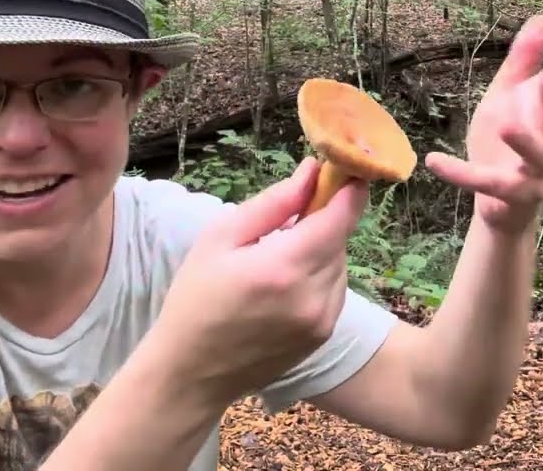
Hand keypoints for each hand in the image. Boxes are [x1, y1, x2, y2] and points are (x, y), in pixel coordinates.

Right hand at [149, 157, 367, 403]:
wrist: (191, 371)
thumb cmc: (195, 298)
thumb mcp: (220, 238)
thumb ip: (272, 203)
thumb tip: (311, 172)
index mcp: (282, 267)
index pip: (339, 218)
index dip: (350, 192)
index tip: (348, 173)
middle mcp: (311, 296)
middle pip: (339, 239)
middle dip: (324, 219)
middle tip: (293, 216)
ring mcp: (321, 320)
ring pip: (339, 264)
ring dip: (321, 250)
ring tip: (279, 257)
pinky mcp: (323, 335)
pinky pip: (334, 289)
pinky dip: (319, 276)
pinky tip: (285, 284)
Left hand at [426, 15, 542, 231]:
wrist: (497, 203)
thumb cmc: (506, 145)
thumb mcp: (507, 96)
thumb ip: (522, 61)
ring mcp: (535, 170)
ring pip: (536, 155)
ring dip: (524, 141)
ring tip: (507, 126)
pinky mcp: (512, 194)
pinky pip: (486, 182)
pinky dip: (460, 172)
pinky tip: (434, 159)